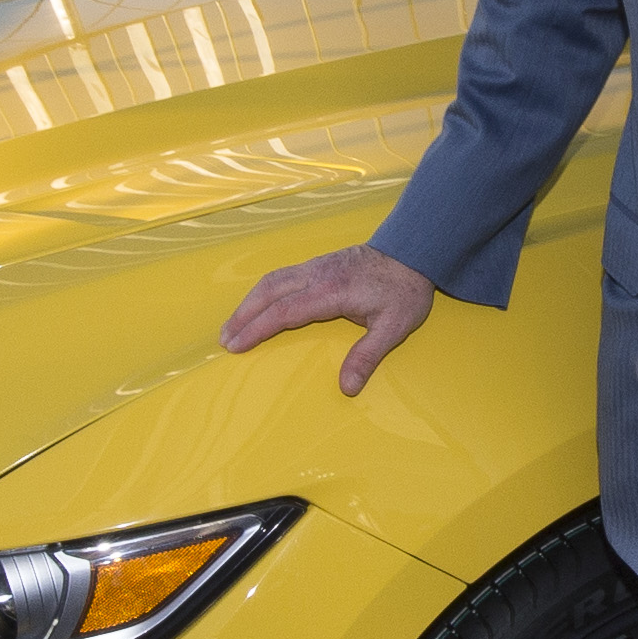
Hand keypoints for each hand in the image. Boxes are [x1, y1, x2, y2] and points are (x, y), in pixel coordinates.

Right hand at [222, 243, 437, 395]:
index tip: (236, 346)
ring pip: (272, 280)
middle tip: (224, 339)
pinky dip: (263, 291)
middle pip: (269, 292)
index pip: (284, 312)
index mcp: (331, 291)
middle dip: (243, 315)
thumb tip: (347, 388)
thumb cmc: (405, 290)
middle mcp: (317, 275)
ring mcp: (317, 266)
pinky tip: (256, 304)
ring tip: (232, 325)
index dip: (257, 329)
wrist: (413, 250)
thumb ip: (367, 356)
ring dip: (249, 302)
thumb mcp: (394, 327)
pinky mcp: (319, 263)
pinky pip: (282, 275)